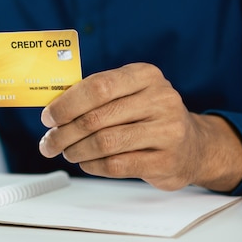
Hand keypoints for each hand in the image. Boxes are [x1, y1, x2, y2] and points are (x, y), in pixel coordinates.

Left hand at [38, 63, 241, 191]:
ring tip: (67, 152)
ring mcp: (167, 131)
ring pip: (104, 143)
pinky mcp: (166, 161)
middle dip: (63, 132)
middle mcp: (160, 99)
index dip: (66, 104)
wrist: (193, 145)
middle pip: (96, 118)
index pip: (97, 86)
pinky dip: (93, 165)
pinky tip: (86, 163)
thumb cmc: (148, 116)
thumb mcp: (128, 94)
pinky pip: (116, 165)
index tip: (48, 117)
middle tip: (48, 142)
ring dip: (76, 150)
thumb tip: (51, 109)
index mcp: (145, 76)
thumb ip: (94, 96)